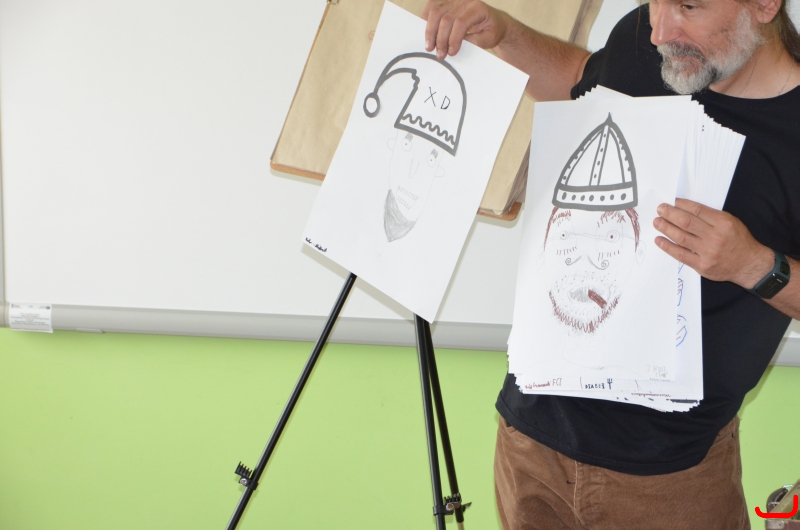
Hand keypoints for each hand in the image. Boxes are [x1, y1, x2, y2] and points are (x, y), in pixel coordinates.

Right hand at [422, 0, 507, 59]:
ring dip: (430, 31)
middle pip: (446, 19)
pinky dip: (426, 19)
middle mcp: (464, 0)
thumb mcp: (489, 39)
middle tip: (440, 54)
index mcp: (477, 8)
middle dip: (441, 39)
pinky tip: (427, 32)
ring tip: (430, 46)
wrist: (493, 22)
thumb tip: (457, 45)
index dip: (453, 39)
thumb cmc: (491, 30)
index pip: (461, 23)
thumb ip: (475, 42)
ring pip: (435, 12)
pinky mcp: (446, 1)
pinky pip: (431, 5)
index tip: (451, 52)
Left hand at [653, 199, 773, 287]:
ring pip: (681, 237)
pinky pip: (680, 254)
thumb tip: (687, 209)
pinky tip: (659, 240)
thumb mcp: (731, 222)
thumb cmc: (739, 241)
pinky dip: (667, 246)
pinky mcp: (701, 265)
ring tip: (657, 222)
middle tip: (660, 209)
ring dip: (666, 228)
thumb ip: (711, 216)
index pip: (697, 211)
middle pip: (686, 222)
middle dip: (670, 214)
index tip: (672, 202)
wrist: (749, 264)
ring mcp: (707, 252)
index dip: (682, 205)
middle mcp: (715, 237)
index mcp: (723, 223)